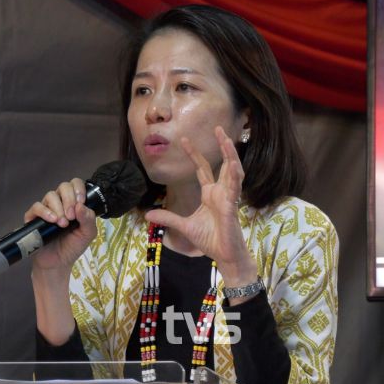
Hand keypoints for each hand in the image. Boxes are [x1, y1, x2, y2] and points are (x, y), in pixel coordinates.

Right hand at [24, 178, 96, 272]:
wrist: (58, 263)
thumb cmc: (73, 246)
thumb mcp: (87, 234)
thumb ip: (89, 219)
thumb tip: (81, 205)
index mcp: (74, 203)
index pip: (75, 184)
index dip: (79, 189)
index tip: (81, 201)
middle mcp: (60, 202)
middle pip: (63, 187)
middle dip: (69, 199)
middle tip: (72, 216)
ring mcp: (47, 209)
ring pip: (50, 195)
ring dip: (58, 208)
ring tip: (63, 224)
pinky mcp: (34, 217)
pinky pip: (36, 206)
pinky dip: (45, 212)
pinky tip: (52, 220)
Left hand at [145, 126, 257, 286]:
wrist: (223, 256)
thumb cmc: (210, 240)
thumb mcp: (183, 226)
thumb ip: (168, 218)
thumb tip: (148, 214)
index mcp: (210, 194)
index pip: (203, 169)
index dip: (194, 154)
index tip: (184, 139)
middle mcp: (221, 192)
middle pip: (221, 164)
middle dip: (221, 146)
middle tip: (218, 127)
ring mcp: (228, 198)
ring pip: (232, 171)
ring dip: (231, 155)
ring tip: (227, 139)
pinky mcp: (232, 207)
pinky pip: (234, 188)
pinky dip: (234, 176)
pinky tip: (233, 164)